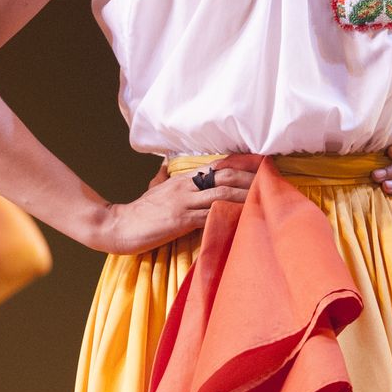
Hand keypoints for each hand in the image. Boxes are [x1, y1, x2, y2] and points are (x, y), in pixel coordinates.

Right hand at [90, 157, 257, 254]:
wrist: (119, 226)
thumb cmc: (139, 211)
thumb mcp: (153, 189)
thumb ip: (163, 178)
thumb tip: (166, 167)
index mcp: (183, 178)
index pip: (219, 166)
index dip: (243, 164)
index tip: (264, 165)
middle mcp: (187, 186)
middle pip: (226, 176)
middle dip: (252, 178)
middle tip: (273, 181)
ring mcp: (185, 202)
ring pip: (222, 193)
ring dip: (246, 195)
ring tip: (266, 196)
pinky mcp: (182, 220)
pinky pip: (211, 214)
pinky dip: (230, 214)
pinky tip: (244, 216)